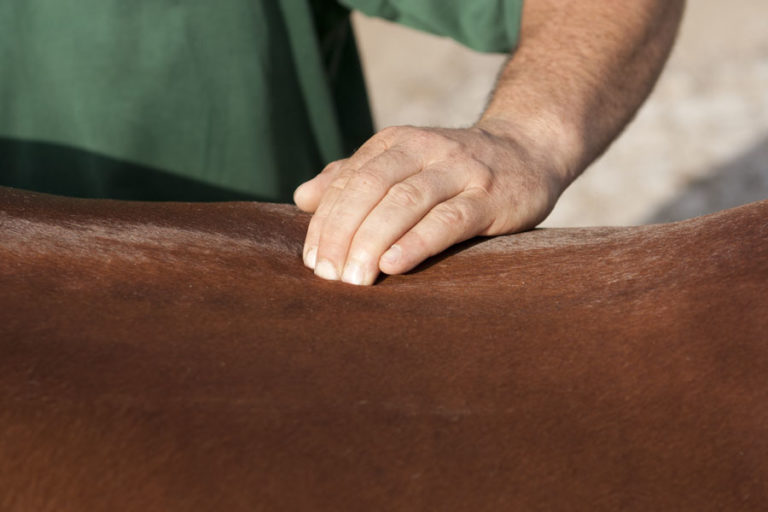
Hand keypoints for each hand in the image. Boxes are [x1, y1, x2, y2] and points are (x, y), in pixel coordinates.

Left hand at [293, 120, 566, 284]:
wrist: (528, 152)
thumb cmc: (453, 170)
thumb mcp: (402, 163)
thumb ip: (353, 177)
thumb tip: (302, 198)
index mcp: (396, 143)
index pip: (349, 180)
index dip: (326, 221)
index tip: (312, 261)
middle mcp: (426, 150)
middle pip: (371, 188)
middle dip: (342, 233)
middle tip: (328, 276)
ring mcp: (460, 172)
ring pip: (406, 202)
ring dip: (372, 241)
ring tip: (353, 279)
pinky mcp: (490, 198)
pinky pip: (449, 219)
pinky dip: (417, 242)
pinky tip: (394, 264)